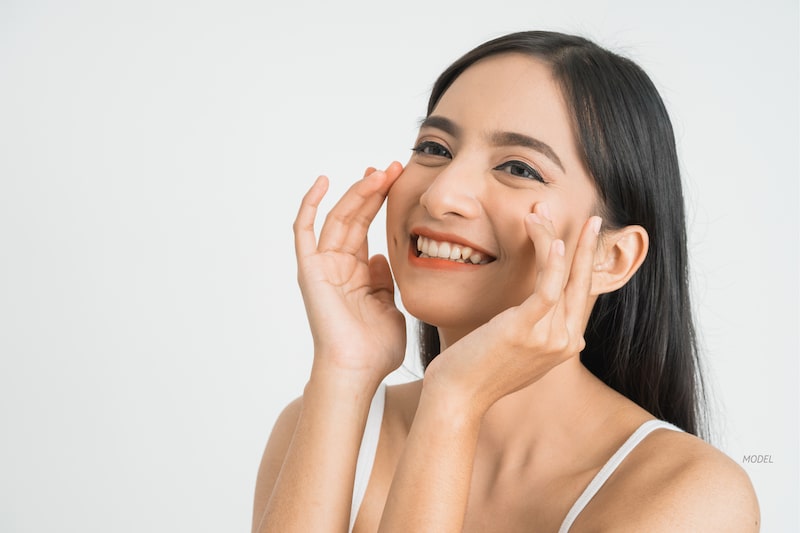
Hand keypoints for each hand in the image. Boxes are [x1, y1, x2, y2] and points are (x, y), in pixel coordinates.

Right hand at [293, 162, 405, 384]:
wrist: (359, 369)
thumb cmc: (376, 348)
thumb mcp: (390, 307)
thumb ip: (384, 281)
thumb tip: (381, 257)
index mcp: (357, 273)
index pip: (366, 227)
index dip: (379, 202)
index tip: (398, 180)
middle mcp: (338, 266)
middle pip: (354, 217)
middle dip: (373, 191)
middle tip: (394, 168)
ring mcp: (322, 266)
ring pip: (337, 218)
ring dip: (357, 193)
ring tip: (379, 173)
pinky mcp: (309, 270)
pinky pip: (304, 232)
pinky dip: (310, 205)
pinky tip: (323, 182)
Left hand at [425, 205, 601, 411]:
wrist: (458, 397)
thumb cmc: (481, 371)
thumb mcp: (524, 357)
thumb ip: (547, 342)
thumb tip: (572, 336)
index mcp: (567, 345)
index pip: (583, 295)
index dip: (585, 263)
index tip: (582, 236)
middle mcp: (566, 342)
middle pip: (582, 283)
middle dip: (587, 246)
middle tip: (591, 218)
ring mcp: (549, 338)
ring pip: (563, 277)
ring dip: (557, 239)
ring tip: (545, 212)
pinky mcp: (526, 330)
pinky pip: (548, 288)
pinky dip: (552, 261)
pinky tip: (552, 239)